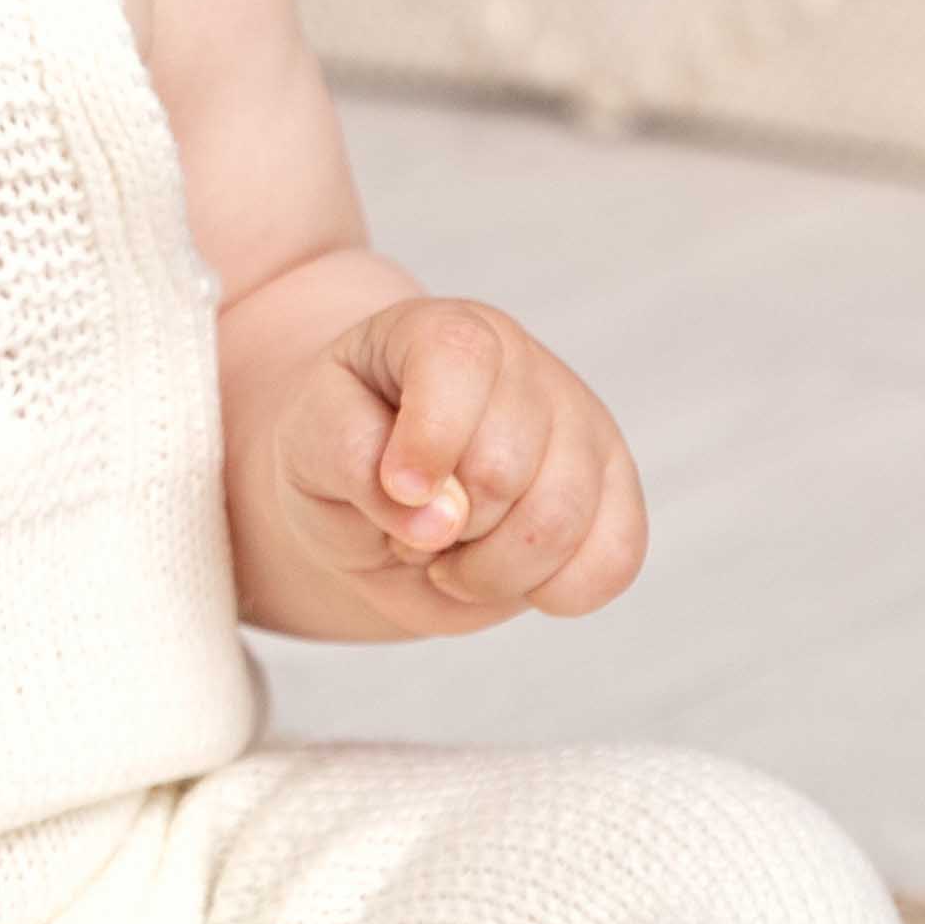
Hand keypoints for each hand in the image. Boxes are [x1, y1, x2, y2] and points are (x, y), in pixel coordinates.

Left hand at [250, 295, 647, 636]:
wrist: (379, 485)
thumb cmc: (344, 448)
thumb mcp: (308, 443)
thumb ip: (356, 462)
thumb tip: (443, 520)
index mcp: (440, 330)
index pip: (459, 359)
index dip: (430, 438)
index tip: (396, 488)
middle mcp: (524, 365)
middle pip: (504, 467)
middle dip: (443, 527)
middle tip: (407, 525)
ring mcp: (582, 425)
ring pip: (559, 523)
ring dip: (488, 571)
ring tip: (449, 554)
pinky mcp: (617, 491)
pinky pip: (613, 561)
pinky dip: (551, 592)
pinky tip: (504, 574)